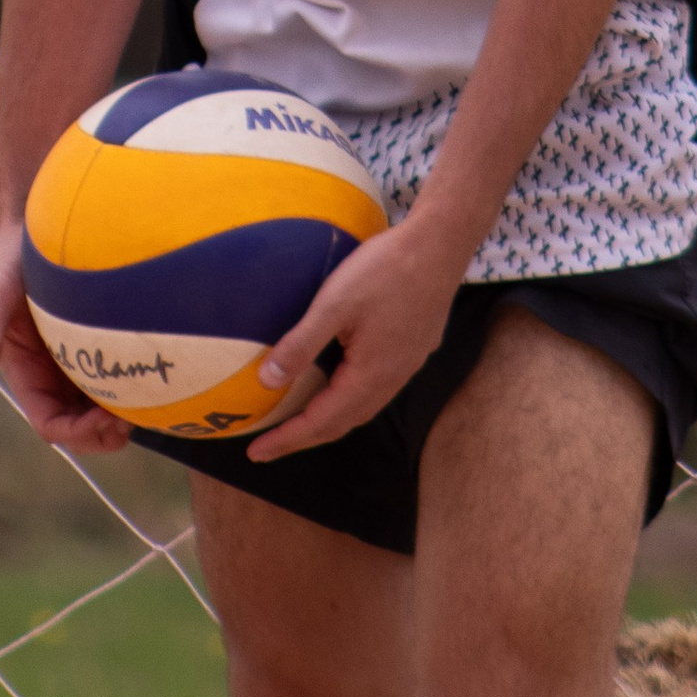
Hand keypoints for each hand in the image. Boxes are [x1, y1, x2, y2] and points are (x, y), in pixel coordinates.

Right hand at [0, 223, 134, 453]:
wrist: (33, 228)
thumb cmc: (9, 263)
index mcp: (27, 377)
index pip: (51, 425)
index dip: (78, 433)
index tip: (107, 420)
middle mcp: (52, 377)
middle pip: (80, 428)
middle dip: (103, 435)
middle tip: (131, 420)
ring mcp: (77, 363)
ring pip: (101, 409)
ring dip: (120, 418)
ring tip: (147, 406)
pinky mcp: (98, 345)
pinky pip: (117, 378)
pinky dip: (131, 388)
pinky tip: (153, 377)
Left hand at [245, 215, 465, 460]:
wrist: (440, 243)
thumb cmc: (386, 269)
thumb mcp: (334, 303)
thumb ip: (301, 344)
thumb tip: (267, 382)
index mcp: (370, 375)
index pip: (321, 422)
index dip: (287, 439)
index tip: (256, 453)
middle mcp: (391, 379)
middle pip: (342, 423)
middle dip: (304, 437)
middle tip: (270, 444)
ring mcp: (406, 365)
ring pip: (361, 408)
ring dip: (328, 420)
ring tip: (299, 422)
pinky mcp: (413, 349)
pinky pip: (375, 390)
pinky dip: (348, 400)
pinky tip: (338, 384)